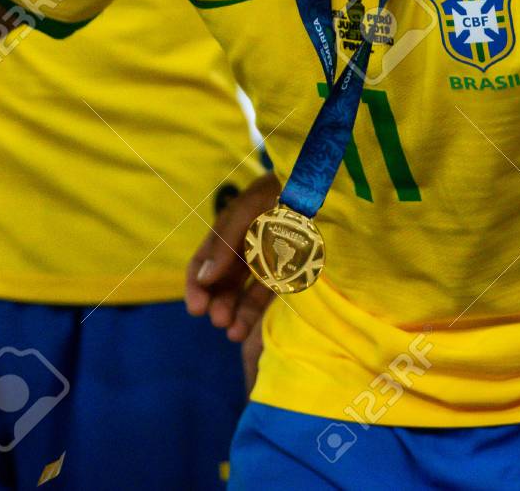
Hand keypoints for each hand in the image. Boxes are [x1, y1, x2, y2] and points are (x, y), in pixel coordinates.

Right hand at [185, 171, 278, 342]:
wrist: (322, 187)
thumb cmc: (282, 190)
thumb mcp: (248, 209)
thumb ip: (224, 241)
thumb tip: (203, 278)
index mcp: (232, 229)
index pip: (206, 260)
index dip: (197, 284)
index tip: (196, 309)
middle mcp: (248, 246)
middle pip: (225, 280)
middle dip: (218, 302)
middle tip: (219, 320)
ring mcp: (270, 260)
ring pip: (246, 292)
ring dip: (236, 313)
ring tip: (233, 332)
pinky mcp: (291, 272)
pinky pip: (271, 297)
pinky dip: (257, 314)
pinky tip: (248, 330)